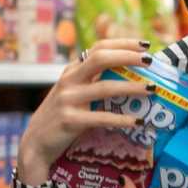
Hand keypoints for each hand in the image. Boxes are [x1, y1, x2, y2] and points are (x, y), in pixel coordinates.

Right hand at [14, 39, 155, 187]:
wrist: (36, 143)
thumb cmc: (61, 117)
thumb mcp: (72, 93)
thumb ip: (92, 82)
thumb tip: (129, 76)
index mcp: (72, 71)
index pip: (99, 47)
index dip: (123, 43)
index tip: (145, 45)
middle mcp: (69, 81)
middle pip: (101, 59)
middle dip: (128, 57)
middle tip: (150, 61)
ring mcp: (68, 100)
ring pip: (105, 88)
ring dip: (132, 87)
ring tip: (152, 89)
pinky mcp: (70, 120)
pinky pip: (101, 118)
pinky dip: (122, 119)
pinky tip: (137, 121)